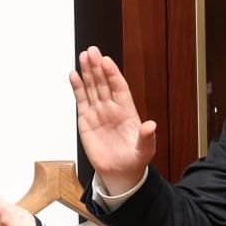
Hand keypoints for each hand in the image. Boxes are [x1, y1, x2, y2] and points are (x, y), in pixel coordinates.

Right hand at [70, 46, 156, 193]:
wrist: (120, 174)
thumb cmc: (134, 160)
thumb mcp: (145, 150)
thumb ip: (147, 138)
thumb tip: (151, 126)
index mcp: (127, 112)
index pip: (119, 87)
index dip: (113, 74)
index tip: (107, 61)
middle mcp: (112, 108)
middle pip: (104, 83)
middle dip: (98, 67)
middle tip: (92, 51)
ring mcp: (98, 113)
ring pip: (92, 88)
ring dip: (87, 72)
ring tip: (83, 57)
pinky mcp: (86, 121)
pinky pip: (81, 101)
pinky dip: (77, 88)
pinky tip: (74, 75)